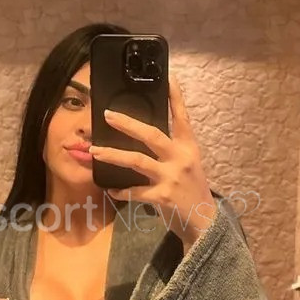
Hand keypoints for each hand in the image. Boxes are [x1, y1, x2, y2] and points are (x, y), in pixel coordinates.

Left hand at [88, 71, 217, 245]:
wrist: (205, 221)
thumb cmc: (191, 190)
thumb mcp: (188, 164)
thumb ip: (171, 149)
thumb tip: (144, 134)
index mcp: (188, 147)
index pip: (182, 117)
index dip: (175, 97)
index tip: (167, 77)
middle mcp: (181, 159)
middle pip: (152, 135)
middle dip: (128, 124)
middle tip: (108, 115)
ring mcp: (171, 177)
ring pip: (137, 161)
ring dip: (113, 155)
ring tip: (94, 151)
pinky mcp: (163, 197)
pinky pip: (134, 192)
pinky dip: (120, 191)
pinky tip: (110, 190)